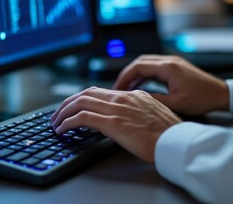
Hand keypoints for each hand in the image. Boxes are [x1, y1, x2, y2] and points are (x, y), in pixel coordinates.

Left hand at [51, 87, 181, 162]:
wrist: (176, 141)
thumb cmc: (167, 132)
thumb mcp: (151, 114)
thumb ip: (135, 110)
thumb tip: (122, 117)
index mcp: (131, 95)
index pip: (97, 91)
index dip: (80, 98)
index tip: (72, 106)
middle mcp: (121, 98)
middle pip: (85, 94)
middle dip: (67, 103)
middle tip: (58, 114)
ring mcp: (116, 109)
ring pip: (80, 103)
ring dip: (63, 112)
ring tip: (56, 122)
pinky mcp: (112, 122)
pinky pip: (82, 118)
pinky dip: (68, 122)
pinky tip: (62, 129)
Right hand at [113, 55, 228, 115]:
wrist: (221, 94)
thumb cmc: (202, 99)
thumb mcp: (175, 103)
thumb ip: (154, 98)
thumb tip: (136, 97)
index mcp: (167, 68)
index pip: (138, 67)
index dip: (124, 77)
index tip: (117, 88)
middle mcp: (168, 61)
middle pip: (139, 62)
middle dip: (127, 74)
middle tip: (118, 88)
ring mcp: (172, 62)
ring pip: (146, 63)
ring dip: (135, 74)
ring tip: (126, 88)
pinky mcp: (175, 66)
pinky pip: (154, 67)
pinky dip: (144, 75)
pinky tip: (140, 85)